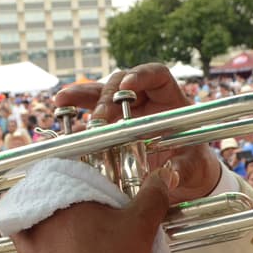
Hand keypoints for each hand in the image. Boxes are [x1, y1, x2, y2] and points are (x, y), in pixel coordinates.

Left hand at [12, 169, 173, 252]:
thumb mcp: (140, 226)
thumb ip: (151, 198)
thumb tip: (162, 177)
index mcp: (62, 203)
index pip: (66, 191)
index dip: (81, 204)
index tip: (95, 217)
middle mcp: (36, 224)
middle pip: (48, 217)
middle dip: (62, 226)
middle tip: (85, 241)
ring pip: (35, 244)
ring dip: (49, 251)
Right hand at [55, 64, 220, 202]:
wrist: (183, 178)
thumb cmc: (192, 164)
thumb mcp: (192, 167)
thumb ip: (182, 169)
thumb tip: (171, 177)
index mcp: (170, 99)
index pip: (156, 74)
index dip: (142, 75)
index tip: (128, 86)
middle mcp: (145, 100)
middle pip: (122, 83)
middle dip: (108, 97)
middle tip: (99, 118)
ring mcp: (126, 111)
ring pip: (101, 95)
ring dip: (82, 97)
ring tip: (63, 101)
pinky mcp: (111, 125)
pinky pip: (91, 115)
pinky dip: (76, 116)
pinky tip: (60, 119)